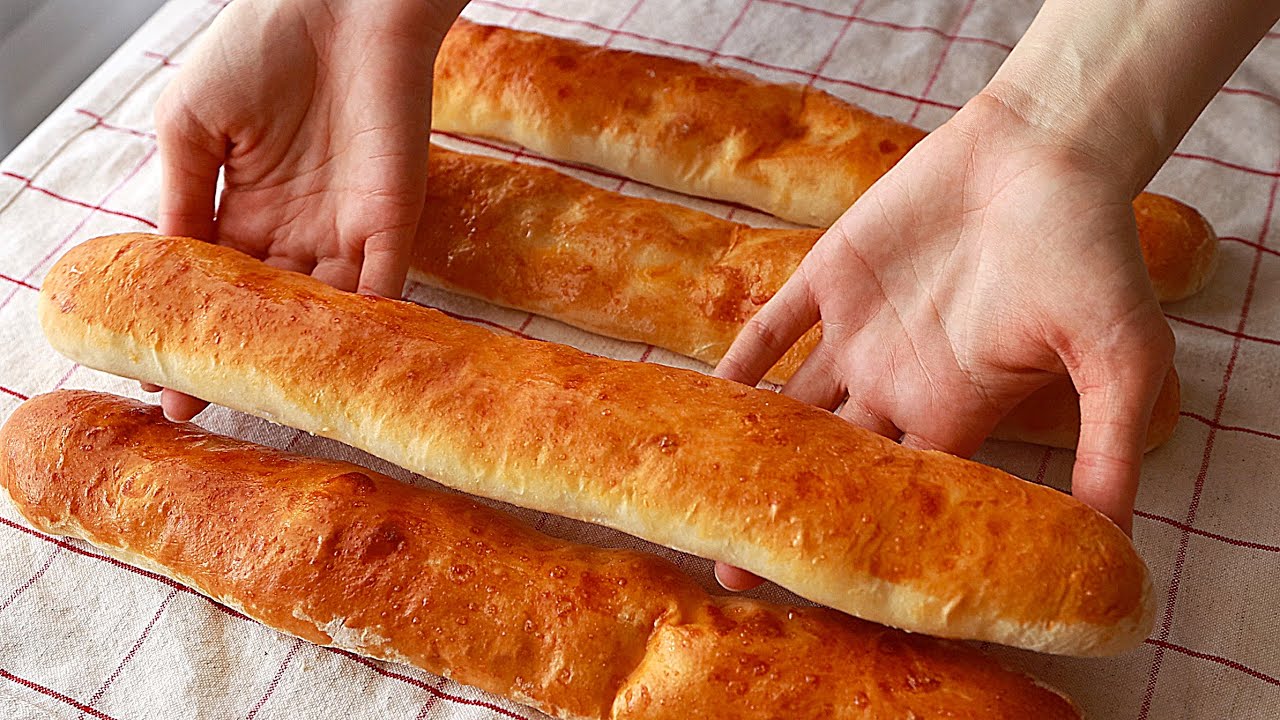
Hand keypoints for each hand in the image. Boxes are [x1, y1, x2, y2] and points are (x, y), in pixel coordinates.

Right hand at [147, 0, 461, 419]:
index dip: (193, 336)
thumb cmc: (260, 47)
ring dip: (298, 361)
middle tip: (207, 412)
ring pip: (323, 317)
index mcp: (245, 210)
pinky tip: (332, 377)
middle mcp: (296, 232)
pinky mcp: (393, 224)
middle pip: (270, 317)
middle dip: (241, 363)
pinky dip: (358, 335)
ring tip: (264, 411)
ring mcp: (346, 232)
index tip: (163, 386)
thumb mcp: (190, 124)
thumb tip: (164, 274)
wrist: (339, 5)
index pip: (218, 291)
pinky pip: (378, 292)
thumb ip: (181, 199)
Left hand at [713, 95, 1173, 589]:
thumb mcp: (1121, 361)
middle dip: (786, 513)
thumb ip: (1108, 452)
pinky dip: (736, 362)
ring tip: (700, 500)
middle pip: (829, 468)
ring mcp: (859, 332)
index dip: (859, 542)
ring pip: (790, 407)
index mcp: (956, 413)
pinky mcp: (829, 274)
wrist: (1047, 154)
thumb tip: (1115, 548)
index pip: (897, 499)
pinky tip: (700, 399)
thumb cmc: (1091, 254)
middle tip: (733, 570)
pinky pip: (771, 327)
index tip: (819, 593)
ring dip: (749, 449)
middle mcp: (898, 384)